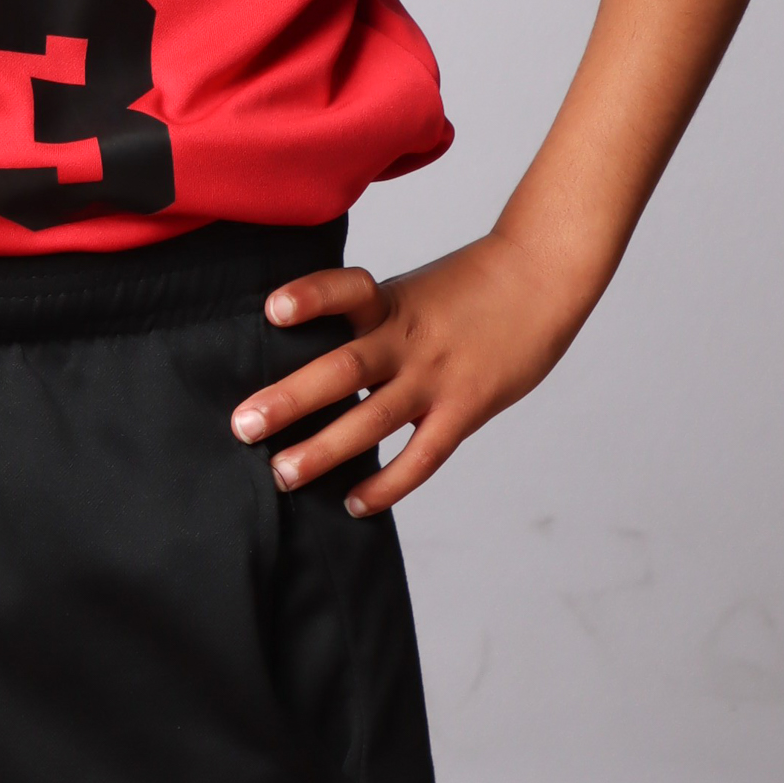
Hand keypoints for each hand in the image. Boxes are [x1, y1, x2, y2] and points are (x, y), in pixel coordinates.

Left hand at [230, 232, 587, 516]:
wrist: (540, 278)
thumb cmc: (470, 286)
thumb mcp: (412, 289)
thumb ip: (371, 321)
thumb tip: (315, 359)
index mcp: (390, 301)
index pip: (344, 290)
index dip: (308, 298)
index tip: (270, 312)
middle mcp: (407, 337)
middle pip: (343, 368)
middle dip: (289, 399)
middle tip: (243, 425)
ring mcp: (436, 376)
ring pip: (373, 418)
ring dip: (324, 449)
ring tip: (281, 473)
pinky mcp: (465, 408)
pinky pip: (421, 456)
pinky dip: (386, 484)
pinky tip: (352, 503)